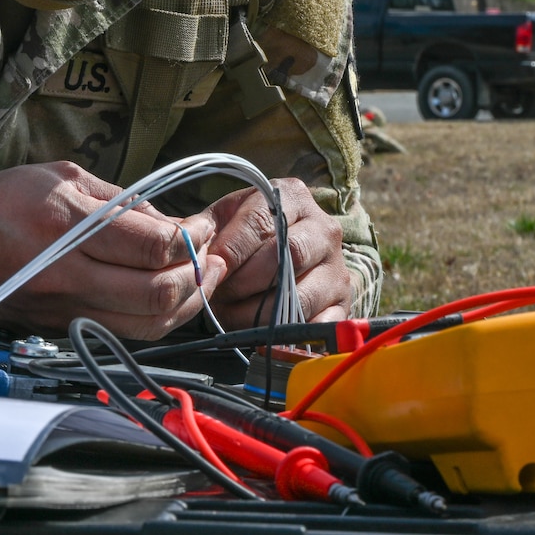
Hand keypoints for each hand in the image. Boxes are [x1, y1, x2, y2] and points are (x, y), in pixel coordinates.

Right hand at [0, 162, 218, 339]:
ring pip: (148, 325)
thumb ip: (116, 199)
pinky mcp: (59, 330)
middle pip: (160, 295)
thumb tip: (167, 222)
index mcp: (64, 227)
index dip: (193, 240)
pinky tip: (163, 296)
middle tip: (214, 258)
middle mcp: (66, 276)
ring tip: (199, 280)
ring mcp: (63, 311)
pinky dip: (154, 319)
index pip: (154, 246)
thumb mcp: (53, 175)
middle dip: (200, 278)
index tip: (203, 228)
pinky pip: (122, 331)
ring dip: (185, 305)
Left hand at [181, 179, 351, 330]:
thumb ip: (207, 229)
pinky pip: (320, 326)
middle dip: (245, 281)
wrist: (293, 252)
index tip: (212, 268)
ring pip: (300, 296)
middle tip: (221, 294)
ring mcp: (337, 268)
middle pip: (288, 257)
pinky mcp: (343, 304)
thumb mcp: (227, 218)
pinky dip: (289, 337)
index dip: (233, 249)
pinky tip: (263, 336)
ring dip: (258, 313)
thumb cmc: (249, 234)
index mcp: (293, 197)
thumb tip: (192, 249)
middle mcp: (324, 229)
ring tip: (233, 313)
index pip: (264, 222)